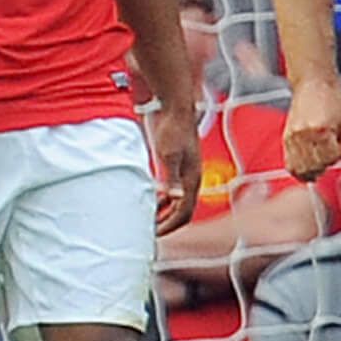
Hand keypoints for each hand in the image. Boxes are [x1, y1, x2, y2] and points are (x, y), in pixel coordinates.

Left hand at [150, 101, 201, 233]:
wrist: (175, 107)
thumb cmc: (172, 128)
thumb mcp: (168, 154)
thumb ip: (171, 177)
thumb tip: (175, 196)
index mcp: (192, 180)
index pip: (185, 213)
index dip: (170, 226)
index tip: (154, 233)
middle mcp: (191, 179)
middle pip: (183, 211)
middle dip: (167, 223)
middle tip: (149, 231)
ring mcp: (186, 172)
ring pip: (179, 201)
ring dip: (165, 211)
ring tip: (148, 217)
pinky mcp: (179, 164)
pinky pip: (174, 189)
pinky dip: (164, 198)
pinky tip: (151, 197)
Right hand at [283, 74, 340, 182]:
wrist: (313, 84)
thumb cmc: (333, 101)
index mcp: (322, 130)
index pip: (331, 159)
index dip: (337, 159)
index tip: (339, 150)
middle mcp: (305, 134)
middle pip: (315, 166)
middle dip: (325, 166)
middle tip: (329, 158)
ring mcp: (293, 137)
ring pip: (301, 168)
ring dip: (312, 171)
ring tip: (319, 166)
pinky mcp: (286, 138)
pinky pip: (289, 163)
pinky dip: (298, 170)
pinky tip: (307, 170)